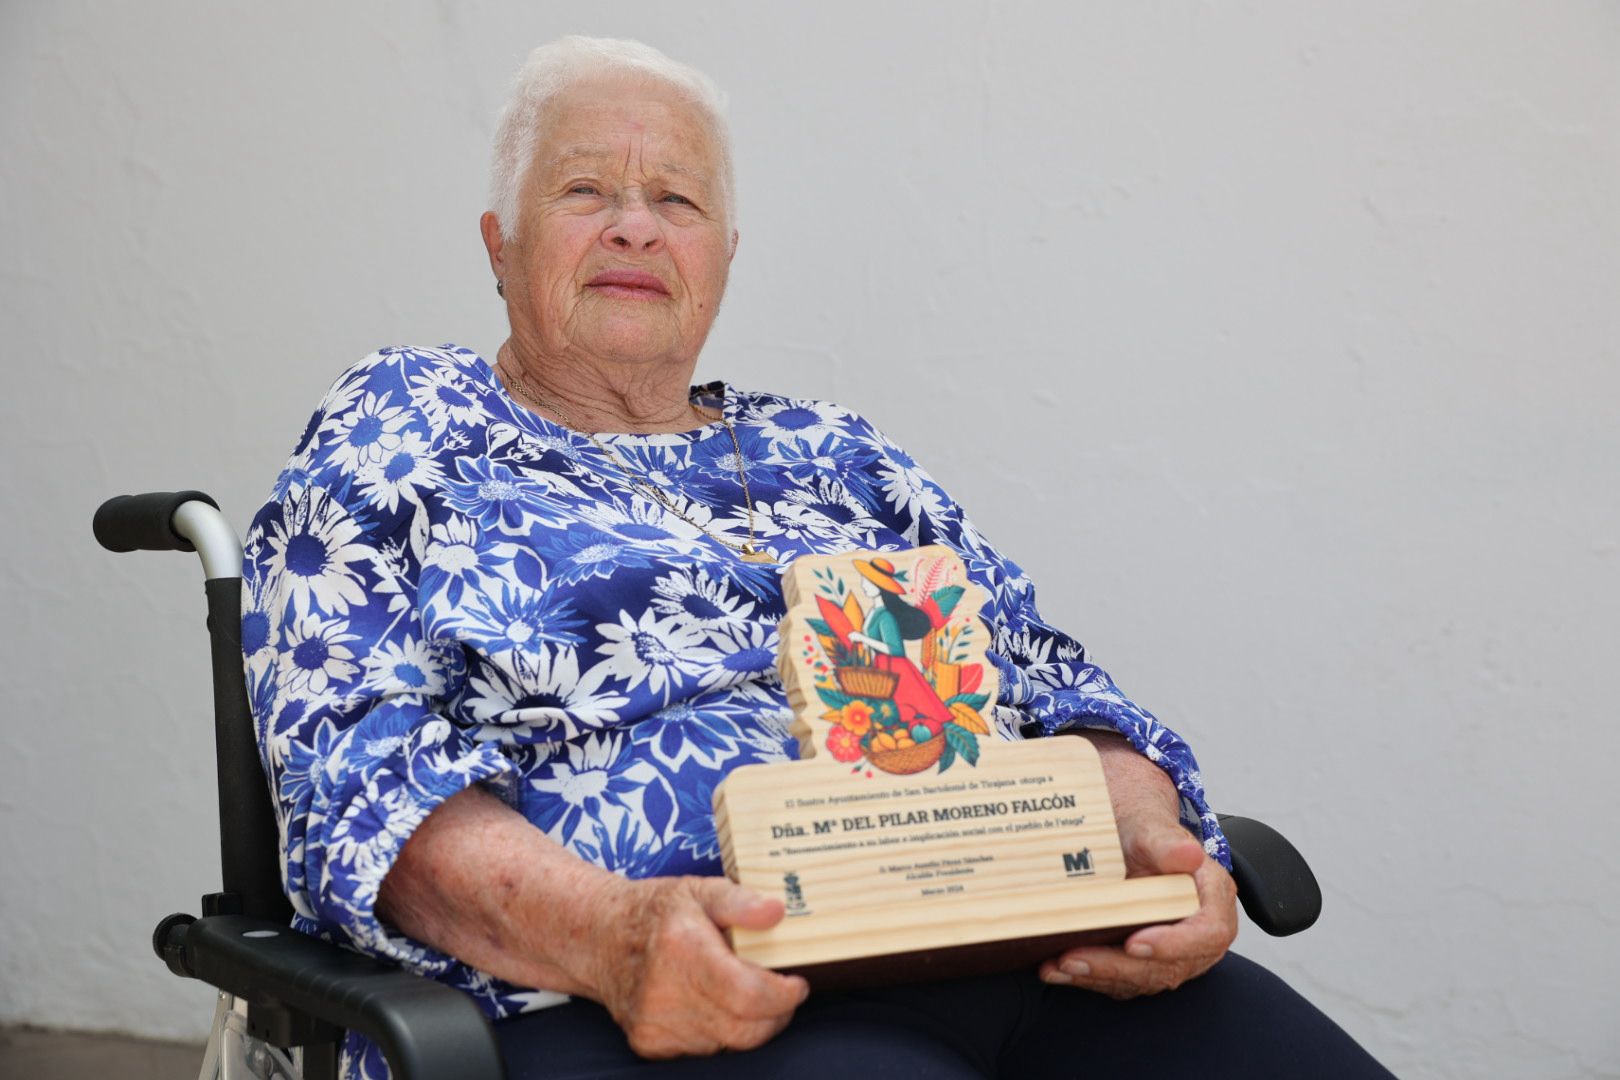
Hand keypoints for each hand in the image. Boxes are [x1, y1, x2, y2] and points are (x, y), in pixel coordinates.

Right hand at [586, 876, 809, 1056]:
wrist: (599, 937)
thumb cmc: (655, 911)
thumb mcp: (700, 890)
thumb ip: (741, 901)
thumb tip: (777, 911)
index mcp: (684, 950)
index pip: (749, 995)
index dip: (783, 996)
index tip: (796, 983)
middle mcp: (666, 993)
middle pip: (745, 1029)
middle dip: (774, 1014)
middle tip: (778, 991)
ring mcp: (655, 1024)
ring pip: (728, 1042)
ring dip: (744, 1022)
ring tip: (738, 990)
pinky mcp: (650, 1043)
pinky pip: (704, 1049)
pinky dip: (717, 1031)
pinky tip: (709, 1003)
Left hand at [1039, 733, 1237, 997]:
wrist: (1123, 832)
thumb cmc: (1141, 827)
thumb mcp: (1150, 825)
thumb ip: (1165, 841)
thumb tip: (1188, 854)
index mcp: (1211, 897)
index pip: (1209, 933)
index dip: (1175, 945)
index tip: (1134, 944)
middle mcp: (1197, 931)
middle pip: (1168, 965)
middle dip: (1119, 967)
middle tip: (1075, 959)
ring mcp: (1172, 951)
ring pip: (1140, 978)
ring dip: (1097, 976)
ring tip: (1058, 966)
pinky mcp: (1143, 961)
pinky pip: (1120, 979)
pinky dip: (1088, 977)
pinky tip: (1055, 969)